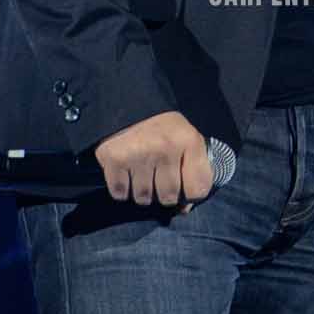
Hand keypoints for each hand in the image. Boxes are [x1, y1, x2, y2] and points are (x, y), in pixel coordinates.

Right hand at [92, 110, 214, 207]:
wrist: (127, 102)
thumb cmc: (163, 127)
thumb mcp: (186, 140)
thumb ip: (193, 172)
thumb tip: (184, 210)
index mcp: (189, 141)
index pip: (198, 189)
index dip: (191, 194)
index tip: (183, 186)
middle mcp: (165, 148)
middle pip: (169, 197)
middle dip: (163, 193)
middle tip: (157, 176)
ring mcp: (139, 155)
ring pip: (143, 198)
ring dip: (141, 191)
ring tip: (140, 171)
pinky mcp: (114, 159)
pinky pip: (120, 193)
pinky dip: (121, 188)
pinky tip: (124, 171)